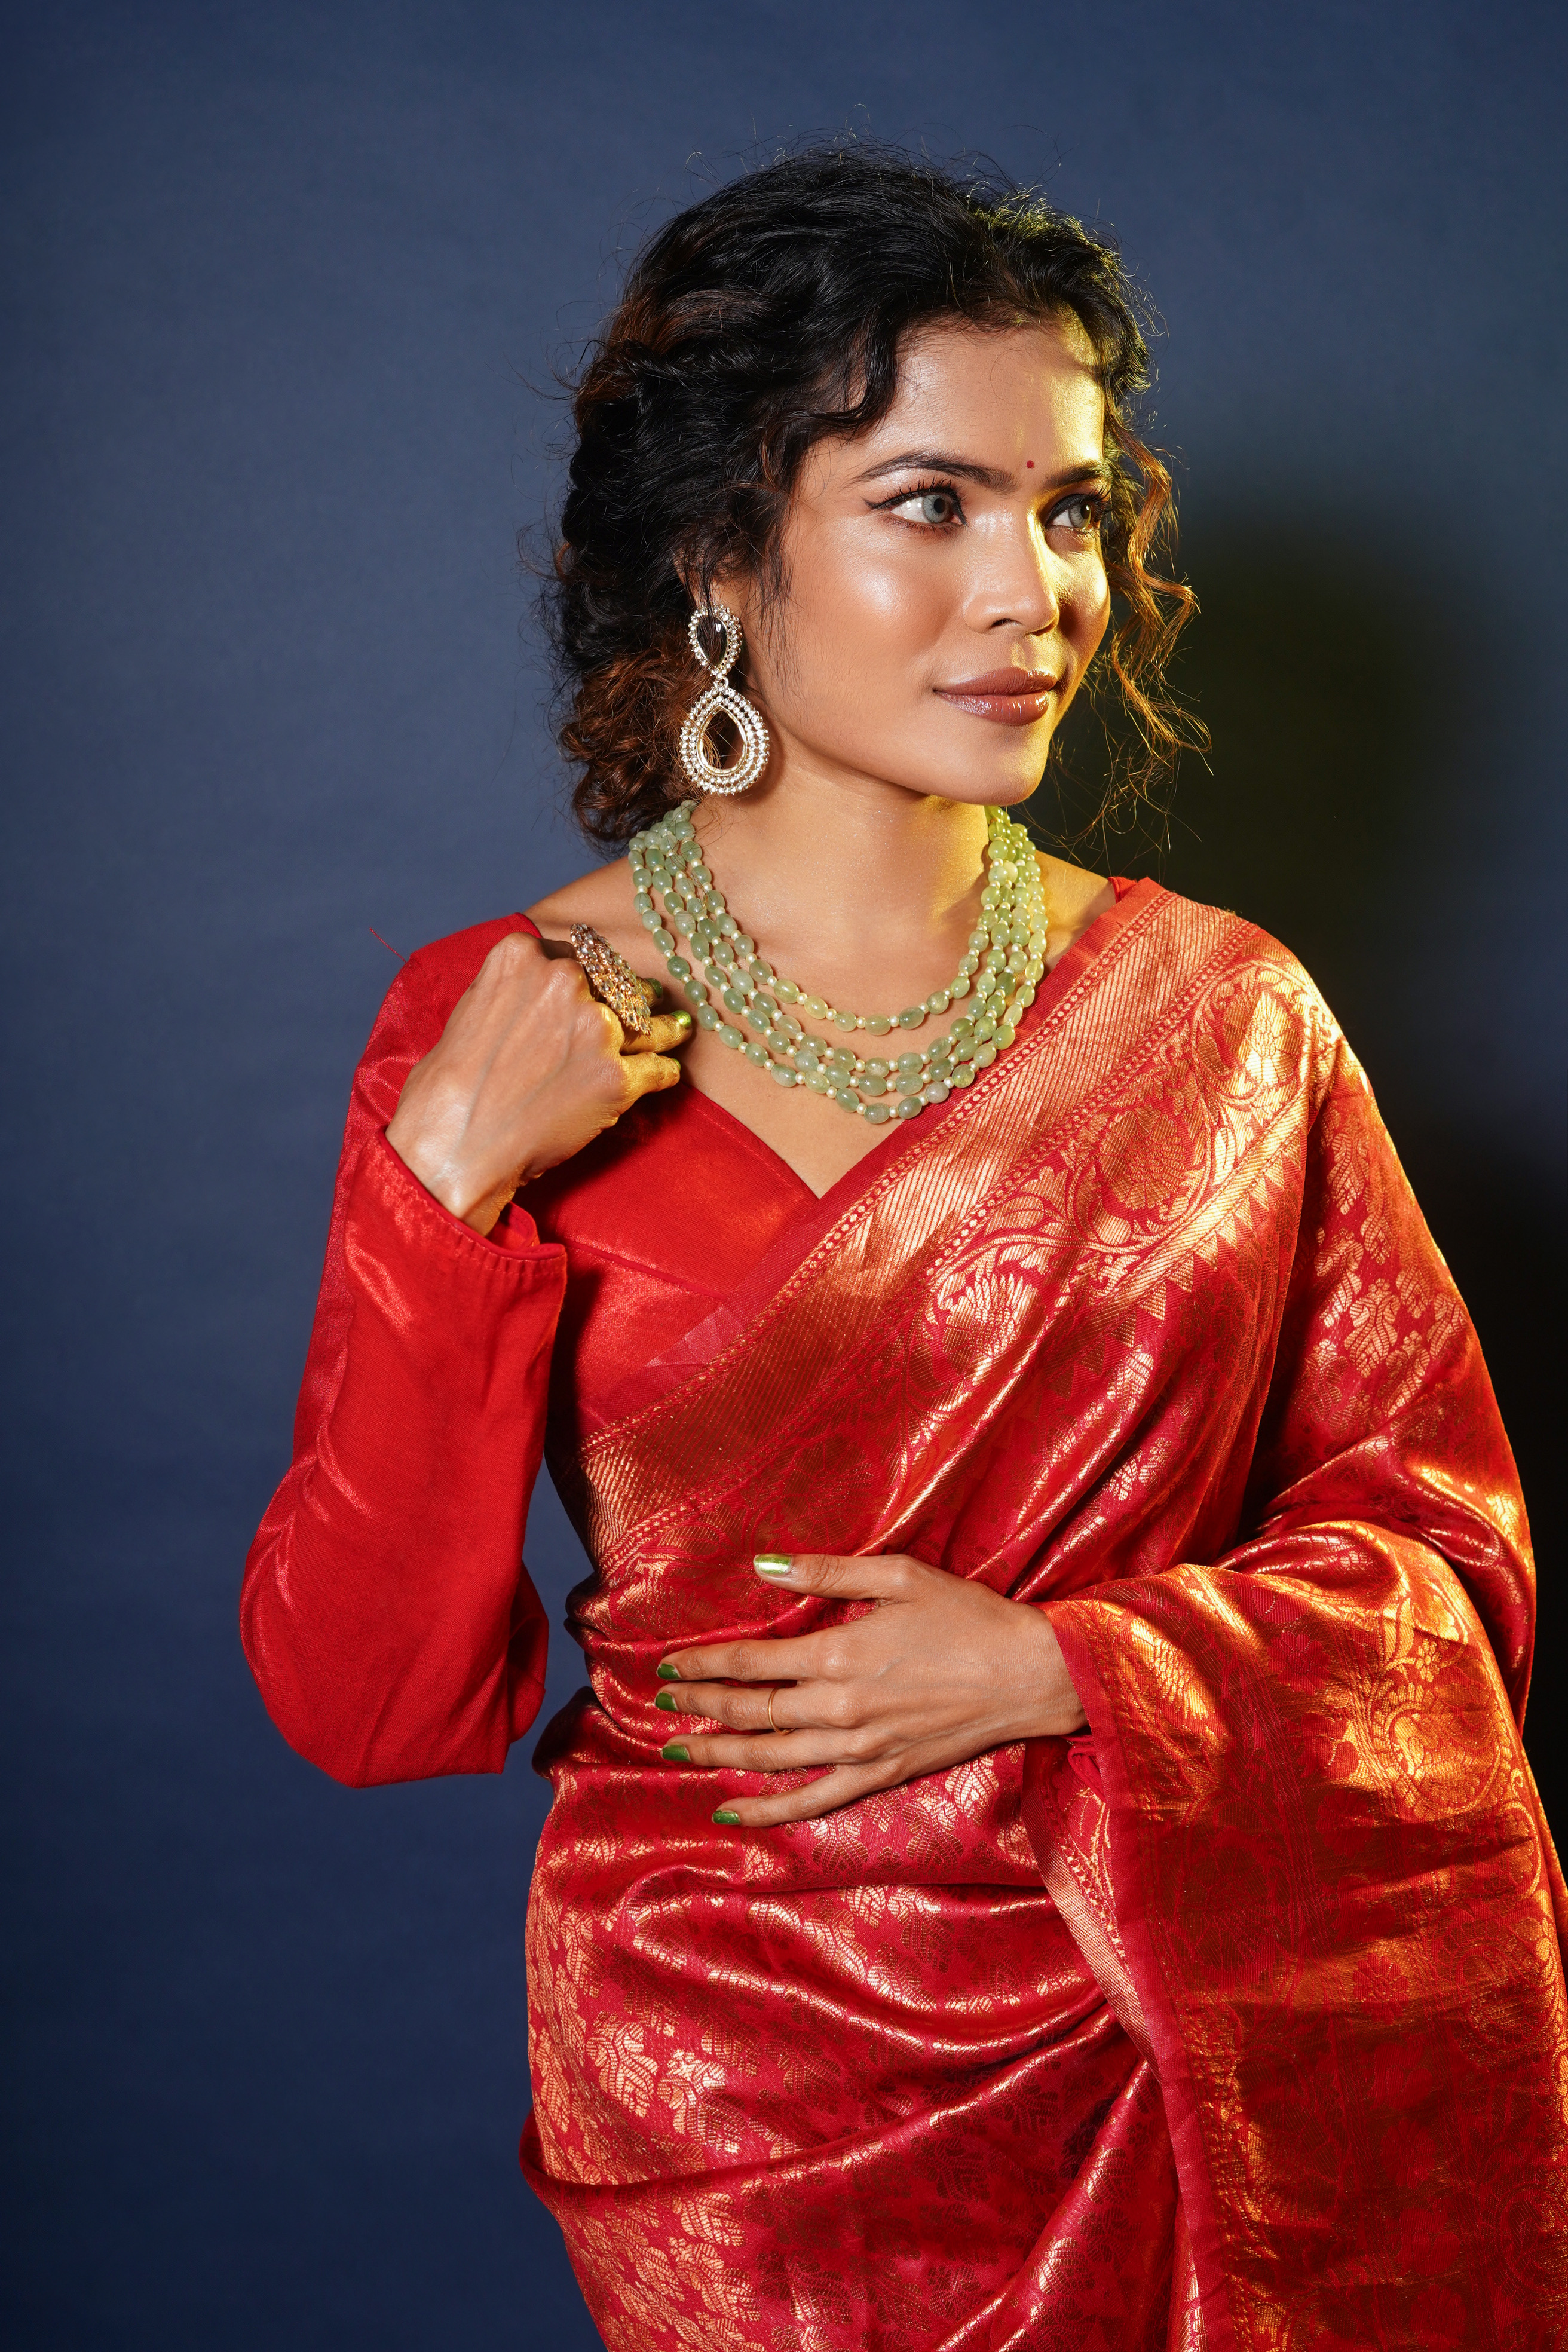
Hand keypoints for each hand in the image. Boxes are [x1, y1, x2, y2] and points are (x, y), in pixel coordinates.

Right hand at [386, 931, 691, 1231]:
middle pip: (619, 982)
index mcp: (523, 956)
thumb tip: (543, 991)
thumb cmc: (450, 1085)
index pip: (578, 954)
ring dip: (665, 1027)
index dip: (596, 972)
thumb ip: (516, 989)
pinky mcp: (616, 1078)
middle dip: (634, 994)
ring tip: (679, 1028)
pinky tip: (670, 1072)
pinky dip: (665, 1072)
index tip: (607, 980)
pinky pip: (657, 1069)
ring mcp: (596, 1029)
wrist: (454, 1143)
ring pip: (649, 1022)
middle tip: (649, 1001)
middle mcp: (564, 983)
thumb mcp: (472, 1008)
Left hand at [654, 1551, 1086, 1827]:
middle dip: (700, 1707)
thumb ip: (828, 1571)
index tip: (668, 1665)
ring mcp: (860, 1748)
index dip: (704, 1664)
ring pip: (770, 1758)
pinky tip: (733, 1813)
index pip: (752, 1662)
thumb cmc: (968, 1616)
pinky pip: (813, 1801)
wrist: (1030, 1675)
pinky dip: (769, 1810)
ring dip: (719, 1754)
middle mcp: (841, 1707)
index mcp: (841, 1654)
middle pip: (751, 1713)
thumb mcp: (899, 1575)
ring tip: (678, 1748)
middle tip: (661, 1703)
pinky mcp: (882, 1774)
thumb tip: (762, 1564)